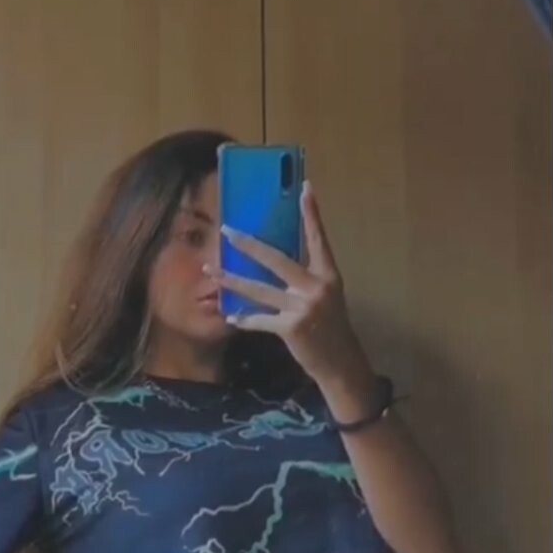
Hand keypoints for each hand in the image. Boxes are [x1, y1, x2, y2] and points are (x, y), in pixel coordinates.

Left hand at [209, 179, 372, 396]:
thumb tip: (276, 261)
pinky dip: (245, 319)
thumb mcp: (326, 298)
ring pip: (259, 290)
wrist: (341, 364)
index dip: (311, 214)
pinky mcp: (291, 327)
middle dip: (248, 245)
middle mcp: (316, 287)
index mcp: (328, 275)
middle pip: (276, 259)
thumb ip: (306, 280)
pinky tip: (231, 317)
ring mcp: (303, 307)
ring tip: (211, 270)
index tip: (305, 188)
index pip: (318, 238)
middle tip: (227, 230)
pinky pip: (260, 320)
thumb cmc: (331, 328)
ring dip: (231, 280)